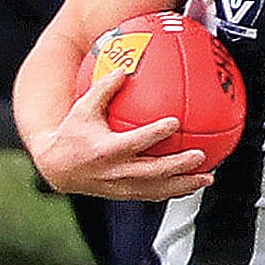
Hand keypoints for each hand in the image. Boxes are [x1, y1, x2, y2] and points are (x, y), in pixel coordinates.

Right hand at [33, 65, 211, 201]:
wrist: (57, 168)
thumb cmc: (72, 134)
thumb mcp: (83, 109)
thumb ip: (103, 89)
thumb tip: (123, 69)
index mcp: (106, 150)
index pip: (135, 142)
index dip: (155, 134)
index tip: (174, 122)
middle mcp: (116, 172)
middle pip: (153, 172)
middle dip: (179, 166)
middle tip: (200, 155)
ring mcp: (122, 187)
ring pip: (158, 189)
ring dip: (184, 185)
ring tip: (207, 177)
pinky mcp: (125, 195)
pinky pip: (154, 195)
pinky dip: (175, 191)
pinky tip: (192, 184)